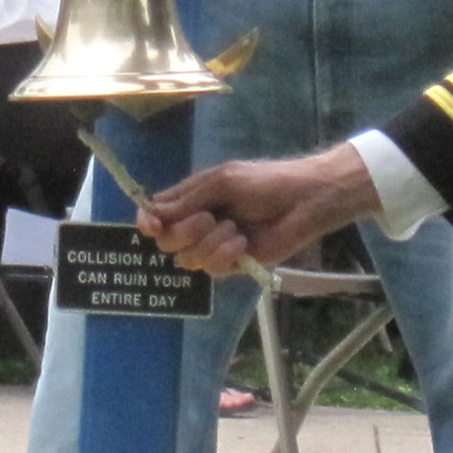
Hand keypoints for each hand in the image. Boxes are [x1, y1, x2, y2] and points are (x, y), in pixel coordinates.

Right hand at [137, 145, 380, 274]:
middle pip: (167, 243)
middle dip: (183, 233)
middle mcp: (197, 225)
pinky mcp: (232, 265)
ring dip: (210, 244)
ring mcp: (214, 246)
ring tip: (235, 230)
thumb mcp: (222, 182)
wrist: (304, 201)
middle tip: (207, 218)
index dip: (148, 223)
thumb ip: (186, 200)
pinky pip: (212, 270)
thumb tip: (149, 214)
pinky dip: (225, 255)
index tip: (152, 226)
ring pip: (188, 260)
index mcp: (192, 199)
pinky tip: (243, 244)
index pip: (156, 215)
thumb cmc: (264, 183)